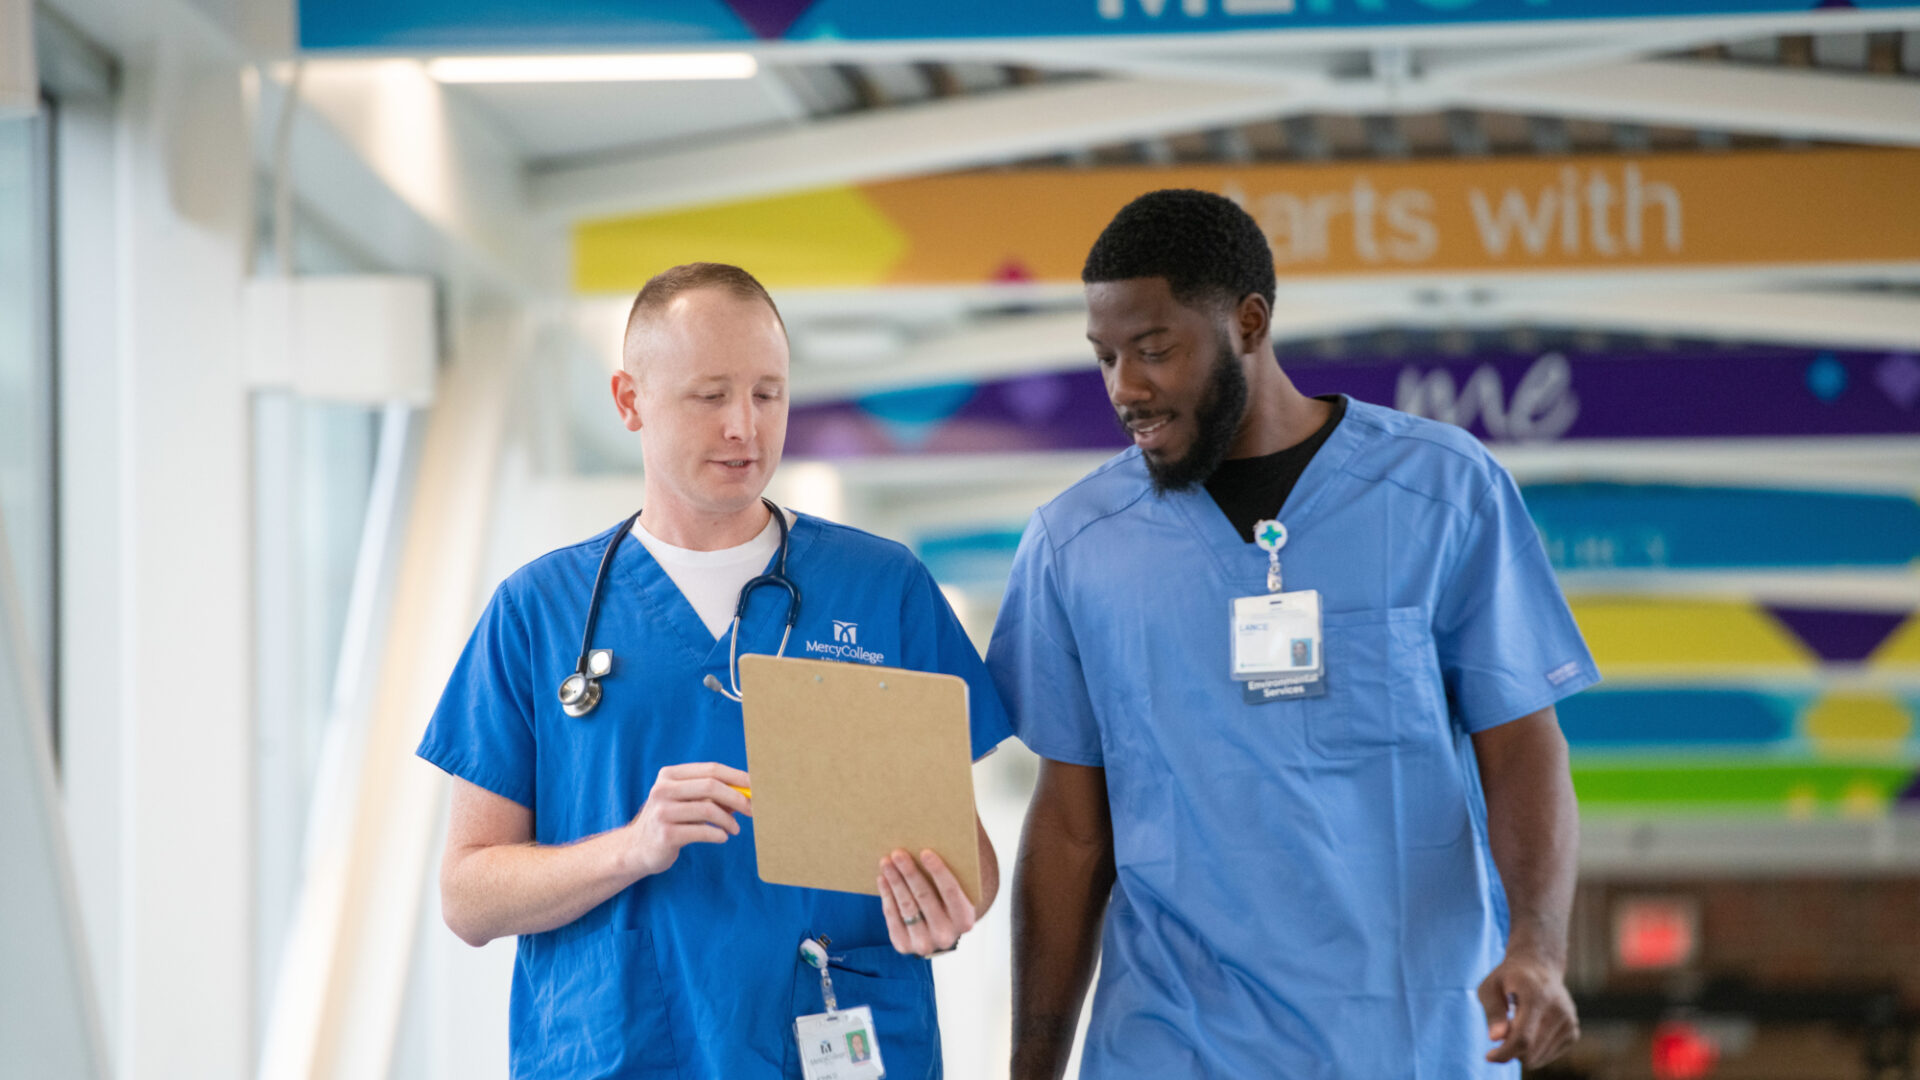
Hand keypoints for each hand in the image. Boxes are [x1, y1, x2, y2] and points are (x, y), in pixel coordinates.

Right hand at [626, 763, 751, 878]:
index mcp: (669, 775)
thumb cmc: (671, 821)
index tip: (756, 786)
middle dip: (737, 797)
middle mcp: (663, 790)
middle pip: (711, 786)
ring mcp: (662, 812)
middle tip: (752, 810)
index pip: (710, 769)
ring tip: (735, 829)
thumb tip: (747, 792)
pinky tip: (722, 837)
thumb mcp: (687, 802)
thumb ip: (711, 795)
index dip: (737, 776)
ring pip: (709, 809)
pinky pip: (702, 831)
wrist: (638, 848)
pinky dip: (718, 834)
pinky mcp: (666, 834)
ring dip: (729, 820)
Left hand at [877, 849, 976, 956]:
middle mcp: (945, 935)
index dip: (938, 871)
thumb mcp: (959, 894)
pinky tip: (882, 879)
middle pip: (924, 897)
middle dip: (909, 873)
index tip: (925, 852)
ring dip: (894, 881)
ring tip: (886, 862)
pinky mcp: (903, 945)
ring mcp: (924, 943)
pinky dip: (887, 896)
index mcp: (965, 920)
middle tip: (898, 853)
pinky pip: (892, 917)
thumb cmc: (949, 904)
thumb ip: (952, 875)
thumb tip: (933, 844)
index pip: (951, 891)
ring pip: (906, 906)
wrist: (940, 934)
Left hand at [1478, 949, 1579, 1066]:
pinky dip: (1533, 1049)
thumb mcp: (1490, 987)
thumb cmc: (1508, 978)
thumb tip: (1496, 1038)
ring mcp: (1569, 1021)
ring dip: (1521, 1050)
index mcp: (1536, 995)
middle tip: (1501, 1033)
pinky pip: (1547, 1056)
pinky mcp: (1573, 1032)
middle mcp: (1558, 1009)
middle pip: (1531, 1051)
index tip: (1489, 1056)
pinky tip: (1530, 1029)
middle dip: (1510, 1050)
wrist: (1539, 966)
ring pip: (1538, 1057)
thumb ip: (1493, 1012)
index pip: (1522, 1037)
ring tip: (1515, 1026)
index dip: (1505, 1052)